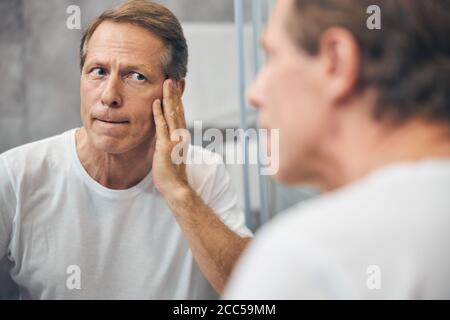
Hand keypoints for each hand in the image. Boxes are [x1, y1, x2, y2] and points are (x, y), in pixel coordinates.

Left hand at [151, 79, 190, 198]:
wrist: (176, 188)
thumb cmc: (172, 173)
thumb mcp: (172, 154)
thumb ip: (169, 142)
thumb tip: (164, 134)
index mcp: (182, 136)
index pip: (180, 114)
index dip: (178, 99)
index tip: (176, 86)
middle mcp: (181, 135)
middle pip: (178, 110)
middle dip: (175, 93)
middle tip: (173, 77)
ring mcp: (174, 140)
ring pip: (172, 114)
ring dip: (169, 98)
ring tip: (166, 83)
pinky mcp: (165, 146)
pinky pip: (161, 127)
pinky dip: (158, 114)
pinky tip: (155, 102)